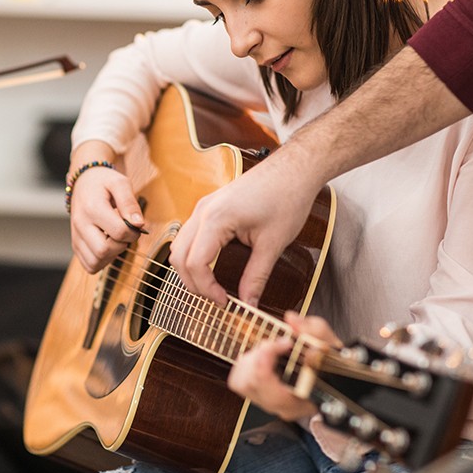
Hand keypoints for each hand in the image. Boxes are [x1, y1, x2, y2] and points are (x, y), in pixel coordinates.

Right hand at [69, 142, 145, 272]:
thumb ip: (130, 203)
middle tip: (124, 233)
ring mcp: (76, 236)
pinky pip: (90, 265)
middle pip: (103, 251)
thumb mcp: (120, 183)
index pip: (118, 232)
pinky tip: (107, 245)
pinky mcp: (75, 245)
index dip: (133, 232)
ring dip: (111, 256)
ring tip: (115, 239)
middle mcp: (80, 224)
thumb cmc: (104, 182)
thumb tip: (138, 225)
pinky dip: (102, 261)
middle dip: (121, 246)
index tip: (135, 225)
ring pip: (96, 262)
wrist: (84, 182)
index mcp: (92, 208)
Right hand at [169, 147, 321, 305]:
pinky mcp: (209, 207)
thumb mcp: (273, 243)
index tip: (224, 303)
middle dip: (193, 283)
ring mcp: (203, 207)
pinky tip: (213, 266)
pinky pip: (190, 235)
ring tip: (213, 286)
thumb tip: (248, 303)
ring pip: (180, 246)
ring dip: (190, 269)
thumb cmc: (287, 198)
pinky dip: (194, 255)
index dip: (206, 289)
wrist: (294, 169)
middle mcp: (203, 211)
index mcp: (216, 219)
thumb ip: (256, 276)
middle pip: (178, 257)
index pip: (195, 263)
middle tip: (216, 299)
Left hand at [227, 312, 340, 421]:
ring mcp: (268, 403)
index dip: (269, 355)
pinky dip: (246, 365)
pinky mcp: (258, 397)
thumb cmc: (329, 364)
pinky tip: (261, 358)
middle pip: (249, 382)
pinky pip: (239, 381)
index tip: (285, 341)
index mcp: (300, 400)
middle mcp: (281, 406)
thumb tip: (291, 320)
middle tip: (275, 345)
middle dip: (259, 356)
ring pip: (241, 382)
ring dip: (251, 360)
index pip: (268, 382)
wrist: (330, 378)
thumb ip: (313, 330)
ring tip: (269, 352)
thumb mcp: (328, 342)